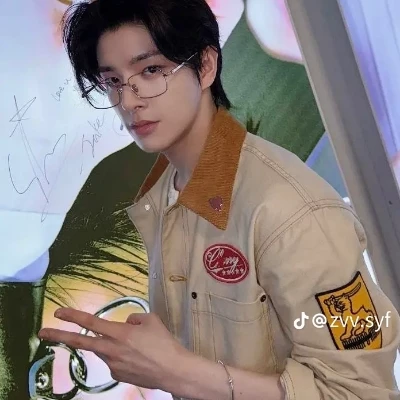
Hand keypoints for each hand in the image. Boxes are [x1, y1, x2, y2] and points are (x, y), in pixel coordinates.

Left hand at [38, 309, 191, 391]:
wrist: (172, 370)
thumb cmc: (163, 342)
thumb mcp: (151, 320)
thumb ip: (134, 319)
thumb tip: (125, 323)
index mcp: (119, 333)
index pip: (91, 322)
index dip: (73, 316)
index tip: (58, 312)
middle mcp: (111, 350)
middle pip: (81, 342)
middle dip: (60, 336)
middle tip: (42, 332)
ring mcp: (113, 365)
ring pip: (104, 350)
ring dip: (110, 345)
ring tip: (137, 346)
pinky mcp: (118, 376)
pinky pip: (114, 361)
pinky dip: (121, 355)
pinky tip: (137, 357)